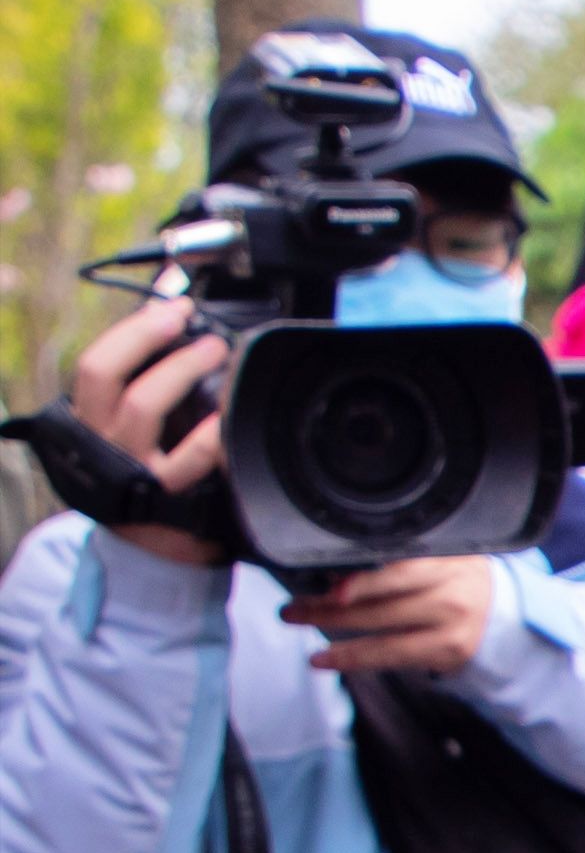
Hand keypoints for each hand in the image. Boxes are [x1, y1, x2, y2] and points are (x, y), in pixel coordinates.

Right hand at [65, 294, 229, 565]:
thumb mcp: (129, 430)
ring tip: (218, 353)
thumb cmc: (149, 471)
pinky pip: (190, 457)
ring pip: (142, 407)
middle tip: (191, 322)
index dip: (134, 330)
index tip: (173, 307)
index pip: (95, 365)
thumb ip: (144, 386)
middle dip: (148, 337)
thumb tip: (181, 326)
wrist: (155, 545)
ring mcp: (128, 469)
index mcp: (85, 420)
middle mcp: (97, 442)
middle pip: (103, 373)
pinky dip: (213, 431)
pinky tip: (230, 417)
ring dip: (181, 370)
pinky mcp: (164, 499)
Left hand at [282, 558, 497, 674]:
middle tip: (292, 608)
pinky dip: (354, 659)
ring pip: (384, 635)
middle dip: (329, 607)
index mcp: (447, 562)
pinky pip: (393, 657)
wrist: (504, 612)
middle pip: (384, 604)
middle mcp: (453, 593)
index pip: (402, 571)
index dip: (367, 583)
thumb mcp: (440, 558)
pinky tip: (326, 658)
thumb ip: (399, 564)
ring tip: (299, 626)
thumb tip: (336, 577)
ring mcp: (452, 626)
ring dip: (334, 634)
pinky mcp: (449, 652)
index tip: (333, 591)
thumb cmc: (458, 580)